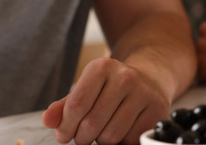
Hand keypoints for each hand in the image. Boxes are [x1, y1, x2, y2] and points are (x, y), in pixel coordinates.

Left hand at [42, 57, 169, 144]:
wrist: (149, 79)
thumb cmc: (111, 88)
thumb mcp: (86, 89)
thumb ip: (64, 106)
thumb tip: (48, 120)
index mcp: (102, 67)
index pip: (76, 105)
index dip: (66, 127)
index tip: (64, 134)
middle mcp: (125, 76)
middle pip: (92, 123)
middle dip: (82, 137)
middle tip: (83, 136)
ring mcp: (143, 92)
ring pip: (111, 135)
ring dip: (102, 140)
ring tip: (103, 130)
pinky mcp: (157, 109)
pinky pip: (130, 138)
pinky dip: (122, 140)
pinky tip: (123, 128)